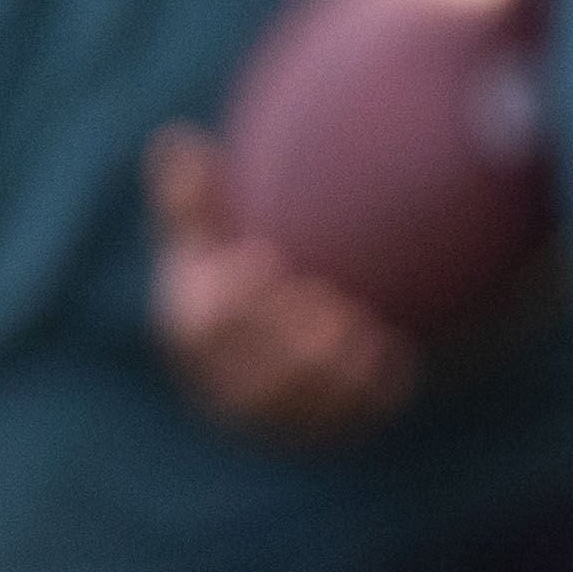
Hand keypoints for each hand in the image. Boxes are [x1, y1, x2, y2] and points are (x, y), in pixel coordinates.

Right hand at [143, 128, 422, 440]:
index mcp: (191, 334)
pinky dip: (369, 396)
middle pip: (254, 372)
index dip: (233, 297)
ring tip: (363, 329)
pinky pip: (347, 422)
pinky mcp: (319, 433)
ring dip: (333, 372)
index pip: (206, 323)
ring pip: (300, 407)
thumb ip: (192, 197)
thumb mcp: (202, 237)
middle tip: (328, 301)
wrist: (263, 349)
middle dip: (288, 340)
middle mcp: (224, 385)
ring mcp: (272, 418)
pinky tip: (395, 357)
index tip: (264, 259)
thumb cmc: (228, 272)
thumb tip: (178, 138)